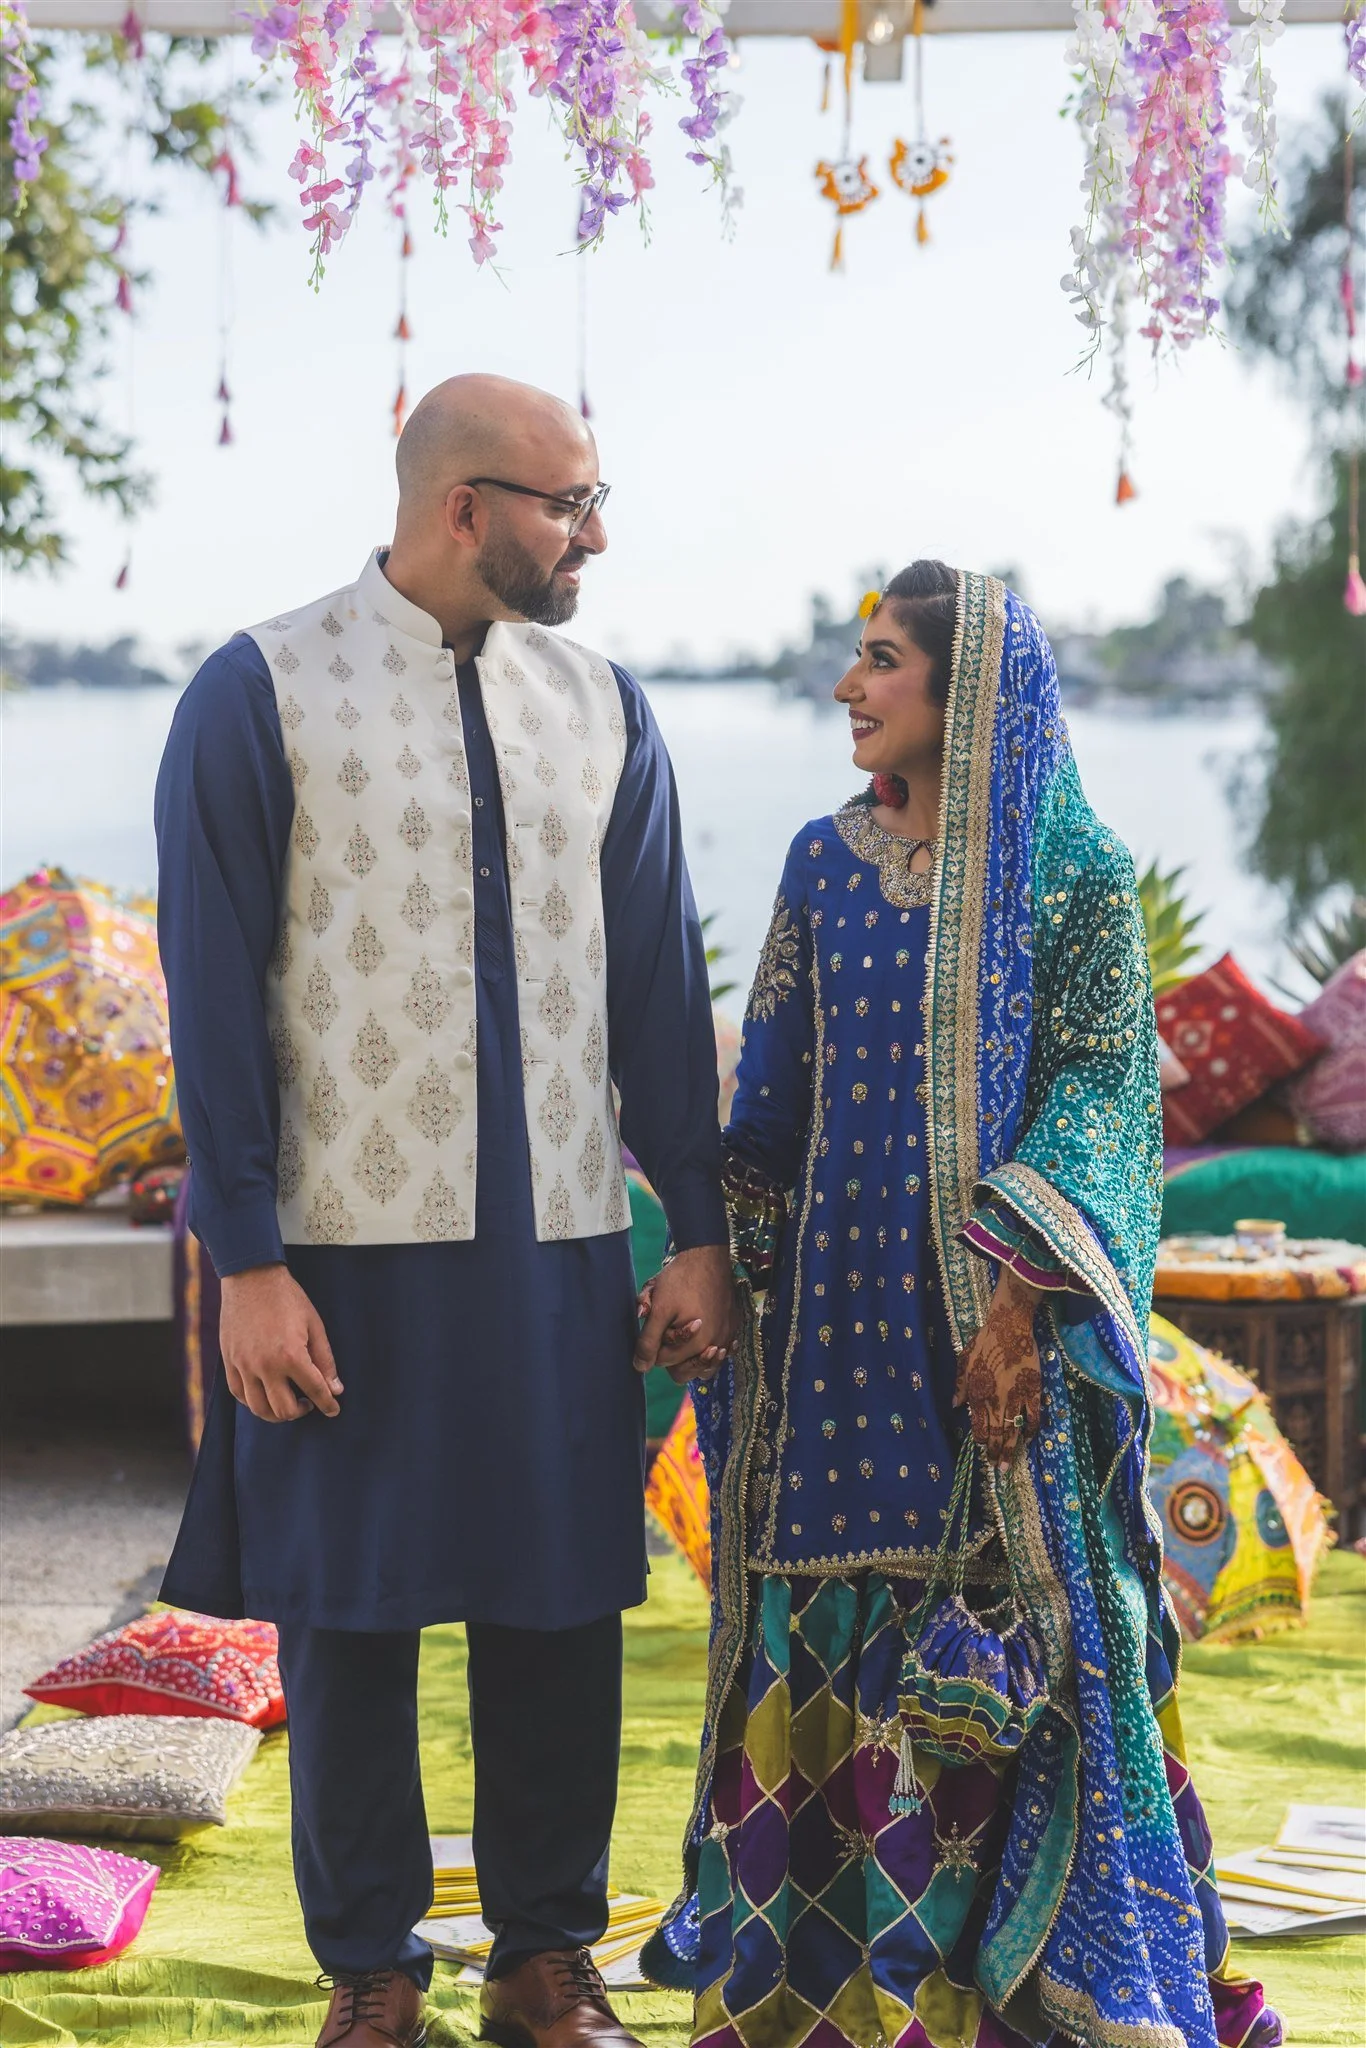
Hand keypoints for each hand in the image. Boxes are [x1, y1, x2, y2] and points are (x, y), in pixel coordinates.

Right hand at [219, 1264, 342, 1423]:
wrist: (251, 1277)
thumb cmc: (287, 1298)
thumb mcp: (314, 1325)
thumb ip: (325, 1360)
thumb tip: (335, 1389)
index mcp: (291, 1355)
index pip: (315, 1391)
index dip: (328, 1404)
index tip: (333, 1410)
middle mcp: (265, 1366)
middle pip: (284, 1410)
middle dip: (301, 1411)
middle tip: (308, 1401)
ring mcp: (243, 1365)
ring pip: (259, 1409)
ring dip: (276, 1413)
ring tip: (288, 1402)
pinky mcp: (229, 1361)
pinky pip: (239, 1394)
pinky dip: (254, 1401)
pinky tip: (265, 1394)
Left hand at [633, 1245, 737, 1385]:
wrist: (707, 1256)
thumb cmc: (680, 1280)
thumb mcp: (658, 1308)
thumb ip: (648, 1340)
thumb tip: (641, 1368)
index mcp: (695, 1344)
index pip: (664, 1362)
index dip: (654, 1348)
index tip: (655, 1327)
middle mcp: (715, 1346)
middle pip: (684, 1372)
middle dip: (672, 1358)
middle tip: (667, 1334)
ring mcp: (726, 1337)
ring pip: (705, 1368)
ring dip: (692, 1360)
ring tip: (684, 1341)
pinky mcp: (733, 1327)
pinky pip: (722, 1352)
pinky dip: (711, 1351)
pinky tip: (702, 1334)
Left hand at [953, 1267, 1042, 1469]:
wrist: (1009, 1327)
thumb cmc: (984, 1342)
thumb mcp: (964, 1362)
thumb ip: (960, 1386)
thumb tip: (955, 1405)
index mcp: (977, 1394)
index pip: (979, 1427)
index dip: (982, 1442)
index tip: (985, 1453)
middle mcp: (995, 1401)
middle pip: (997, 1434)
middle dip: (997, 1454)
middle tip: (999, 1469)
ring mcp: (1015, 1398)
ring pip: (1013, 1430)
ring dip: (1012, 1449)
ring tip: (1010, 1464)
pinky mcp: (1032, 1391)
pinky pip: (1033, 1417)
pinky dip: (1031, 1430)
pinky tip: (1029, 1438)